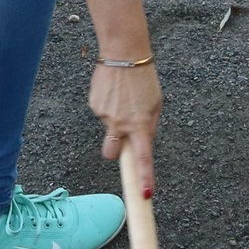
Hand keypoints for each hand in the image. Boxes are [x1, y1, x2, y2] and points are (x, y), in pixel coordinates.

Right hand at [88, 61, 160, 197]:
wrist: (123, 53)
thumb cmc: (143, 78)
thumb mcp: (156, 104)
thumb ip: (150, 126)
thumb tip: (143, 143)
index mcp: (140, 124)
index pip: (143, 158)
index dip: (144, 178)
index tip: (144, 195)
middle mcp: (120, 124)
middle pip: (111, 154)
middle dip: (115, 153)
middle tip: (122, 138)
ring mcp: (104, 115)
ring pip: (109, 128)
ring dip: (115, 119)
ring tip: (123, 97)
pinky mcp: (93, 105)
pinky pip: (102, 114)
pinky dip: (108, 106)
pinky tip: (113, 91)